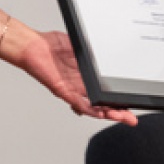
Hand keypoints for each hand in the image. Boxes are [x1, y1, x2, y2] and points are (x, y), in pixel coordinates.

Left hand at [18, 31, 137, 126]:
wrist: (32, 45)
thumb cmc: (51, 45)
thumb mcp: (79, 46)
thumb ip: (92, 53)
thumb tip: (109, 54)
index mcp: (84, 75)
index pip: (104, 91)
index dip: (117, 98)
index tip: (131, 102)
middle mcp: (79, 85)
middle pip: (102, 104)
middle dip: (118, 111)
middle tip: (131, 118)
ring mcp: (71, 90)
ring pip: (93, 107)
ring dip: (107, 113)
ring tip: (121, 117)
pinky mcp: (62, 90)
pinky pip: (77, 103)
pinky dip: (90, 109)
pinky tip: (100, 113)